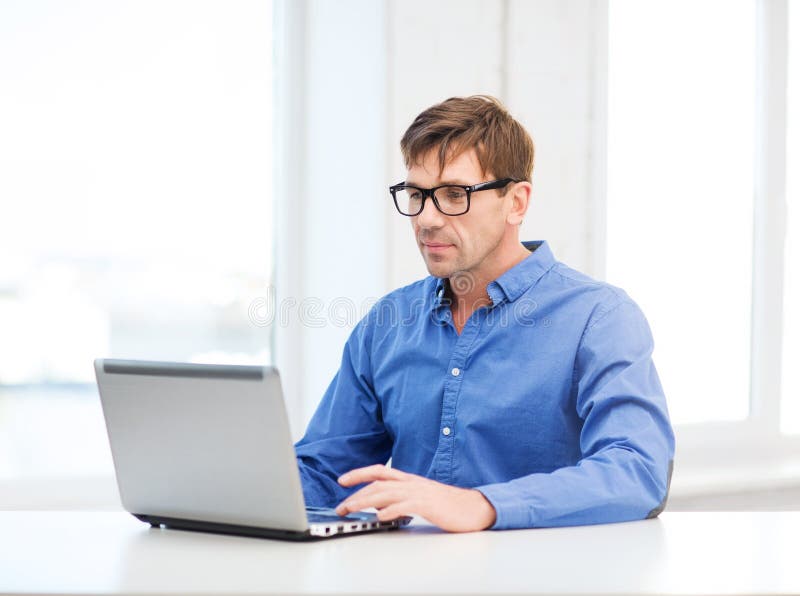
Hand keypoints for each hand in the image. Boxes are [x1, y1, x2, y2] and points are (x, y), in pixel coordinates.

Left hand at [335, 464, 495, 532]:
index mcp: (409, 480)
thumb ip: (401, 498)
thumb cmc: (448, 505)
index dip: (359, 473)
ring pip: (386, 493)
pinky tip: (379, 517)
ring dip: (365, 501)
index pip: (379, 471)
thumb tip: (380, 505)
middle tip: (341, 506)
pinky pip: (405, 505)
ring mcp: (420, 492)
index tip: (342, 480)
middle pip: (378, 483)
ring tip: (351, 510)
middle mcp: (412, 483)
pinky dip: (390, 510)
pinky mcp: (428, 505)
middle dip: (356, 494)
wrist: (473, 507)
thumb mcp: (420, 497)